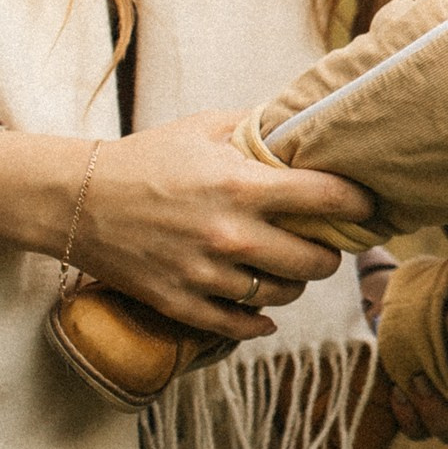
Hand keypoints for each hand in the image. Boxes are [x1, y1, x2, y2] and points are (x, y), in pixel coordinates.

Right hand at [0, 109, 375, 341]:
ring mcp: (205, 274)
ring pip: (281, 294)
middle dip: (330, 253)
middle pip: (313, 260)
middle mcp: (230, 234)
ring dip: (296, 284)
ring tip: (293, 268)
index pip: (326, 199)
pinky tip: (266, 309)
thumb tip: (306, 123)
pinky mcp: (180, 304)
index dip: (358, 204)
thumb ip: (260, 128)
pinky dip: (259, 320)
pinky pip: (238, 325)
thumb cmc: (148, 157)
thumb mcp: (207, 128)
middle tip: (328, 243)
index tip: (368, 205)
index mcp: (242, 186)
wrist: (78, 199)